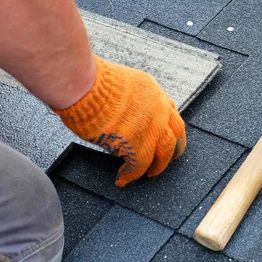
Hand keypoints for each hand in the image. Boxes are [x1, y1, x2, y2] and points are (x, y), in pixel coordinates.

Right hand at [54, 55, 185, 186]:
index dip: (168, 126)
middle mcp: (159, 109)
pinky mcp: (138, 145)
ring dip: (158, 166)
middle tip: (168, 159)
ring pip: (165, 152)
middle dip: (174, 149)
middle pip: (176, 133)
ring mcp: (151, 127)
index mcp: (153, 91)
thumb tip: (119, 111)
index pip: (170, 111)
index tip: (167, 135)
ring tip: (150, 174)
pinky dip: (130, 175)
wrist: (85, 86)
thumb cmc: (90, 82)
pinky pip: (139, 166)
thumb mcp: (120, 83)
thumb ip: (128, 99)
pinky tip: (122, 179)